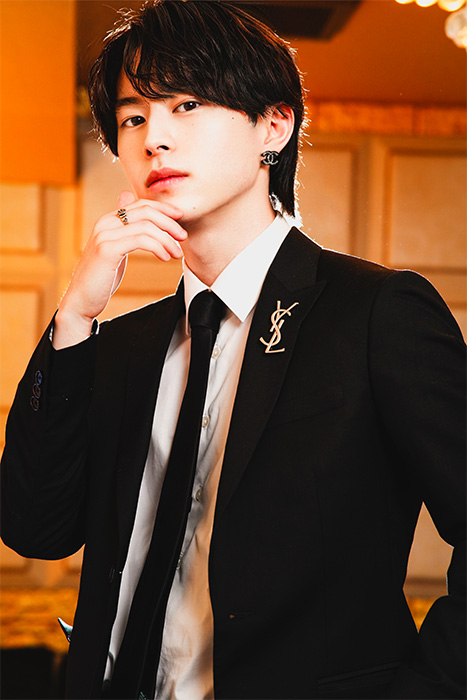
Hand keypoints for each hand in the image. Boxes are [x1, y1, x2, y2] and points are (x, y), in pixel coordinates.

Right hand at [53, 191, 186, 348]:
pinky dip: (158, 248)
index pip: (141, 205)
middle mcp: (105, 223)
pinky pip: (141, 241)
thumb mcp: (115, 248)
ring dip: (167, 240)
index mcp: (108, 221)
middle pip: (145, 211)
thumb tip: (126, 196)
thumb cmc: (100, 278)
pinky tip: (165, 258)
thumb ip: (123, 228)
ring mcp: (104, 235)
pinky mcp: (107, 249)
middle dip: (169, 223)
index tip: (180, 217)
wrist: (81, 300)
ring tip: (176, 254)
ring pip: (146, 227)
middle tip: (183, 237)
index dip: (164, 208)